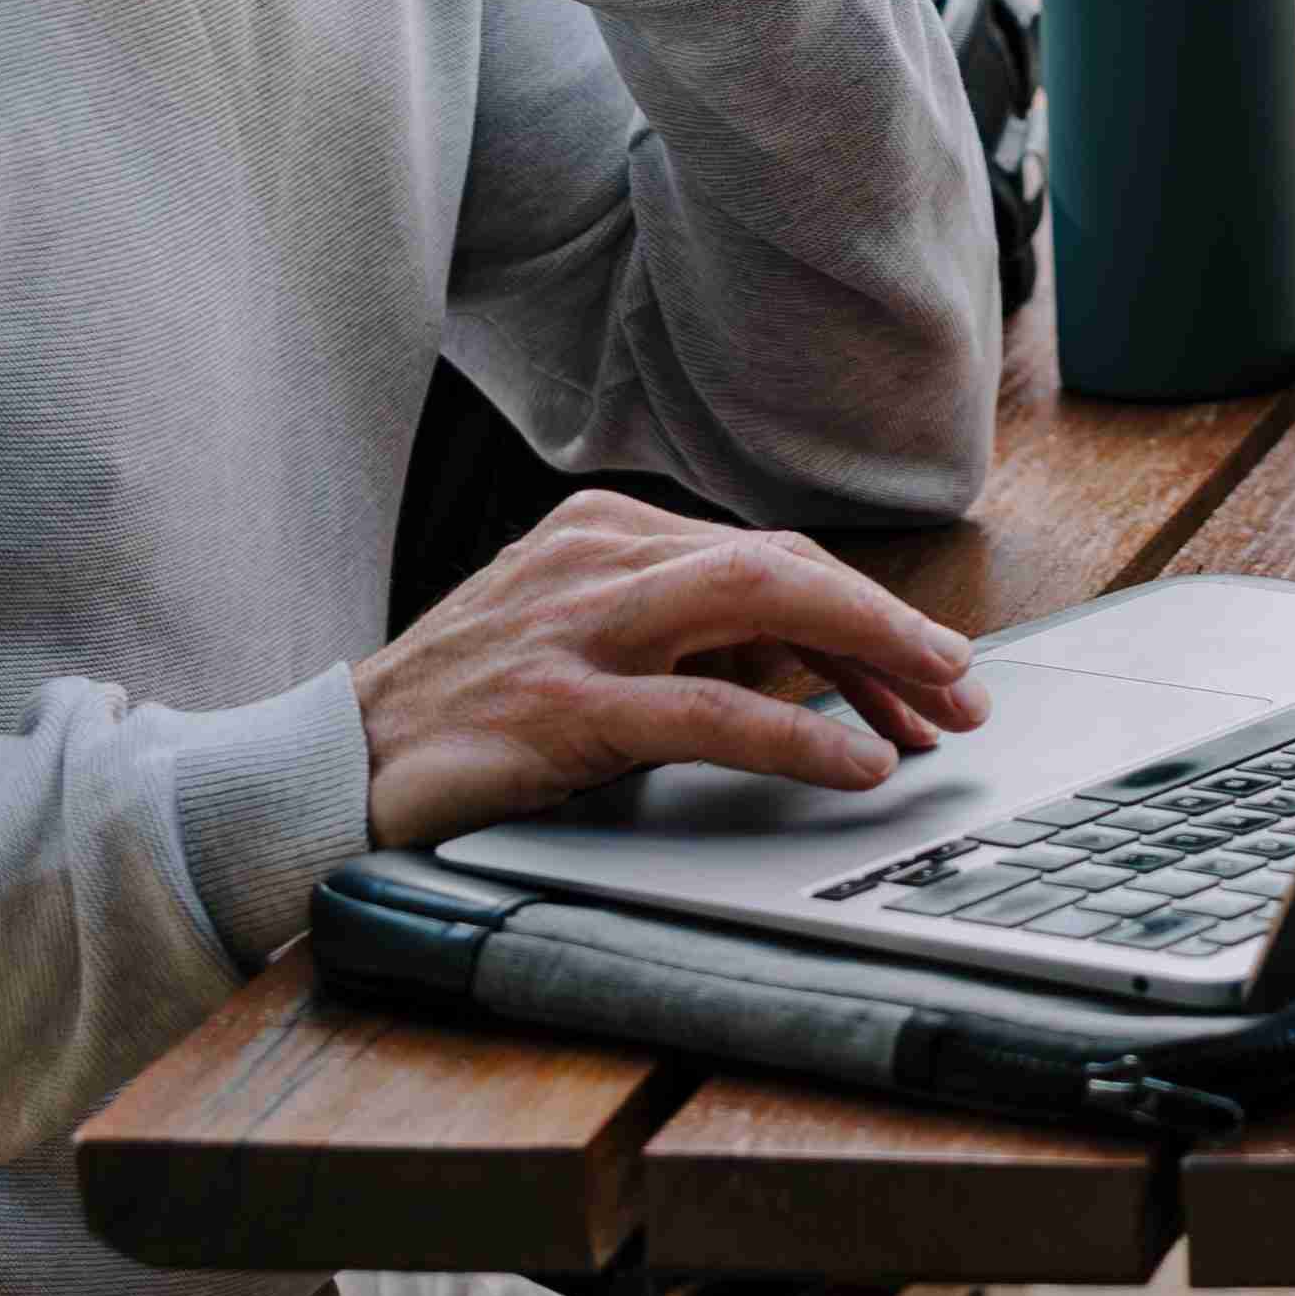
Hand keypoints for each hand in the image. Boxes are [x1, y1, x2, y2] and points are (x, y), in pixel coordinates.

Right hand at [359, 492, 992, 841]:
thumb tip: (814, 671)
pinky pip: (707, 709)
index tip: (929, 672)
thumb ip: (683, 642)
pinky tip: (856, 764)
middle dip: (889, 627)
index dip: (865, 615)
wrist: (332, 765)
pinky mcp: (559, 704)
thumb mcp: (586, 647)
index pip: (770, 557)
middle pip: (782, 565)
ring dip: (870, 654)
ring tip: (939, 708)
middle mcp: (598, 558)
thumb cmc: (468, 711)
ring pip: (759, 603)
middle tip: (962, 688)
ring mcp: (577, 625)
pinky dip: (798, 735)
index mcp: (608, 531)